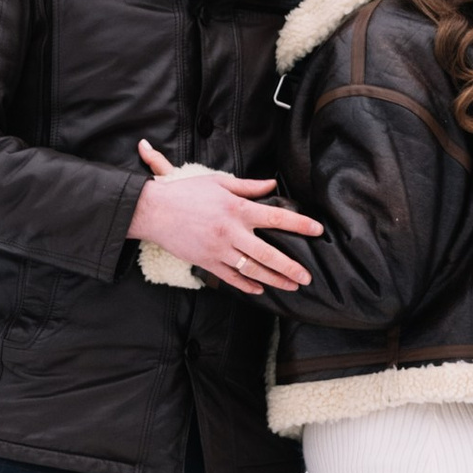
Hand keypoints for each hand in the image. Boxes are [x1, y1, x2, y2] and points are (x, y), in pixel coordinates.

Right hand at [127, 138, 321, 294]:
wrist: (154, 211)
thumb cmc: (186, 193)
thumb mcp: (219, 182)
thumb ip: (248, 186)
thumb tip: (272, 184)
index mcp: (237, 209)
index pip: (276, 217)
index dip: (300, 224)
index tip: (318, 230)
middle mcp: (232, 232)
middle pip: (269, 253)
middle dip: (291, 267)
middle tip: (307, 277)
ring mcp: (219, 250)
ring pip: (253, 270)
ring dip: (274, 280)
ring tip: (291, 286)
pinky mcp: (207, 262)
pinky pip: (231, 278)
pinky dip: (247, 285)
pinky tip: (260, 290)